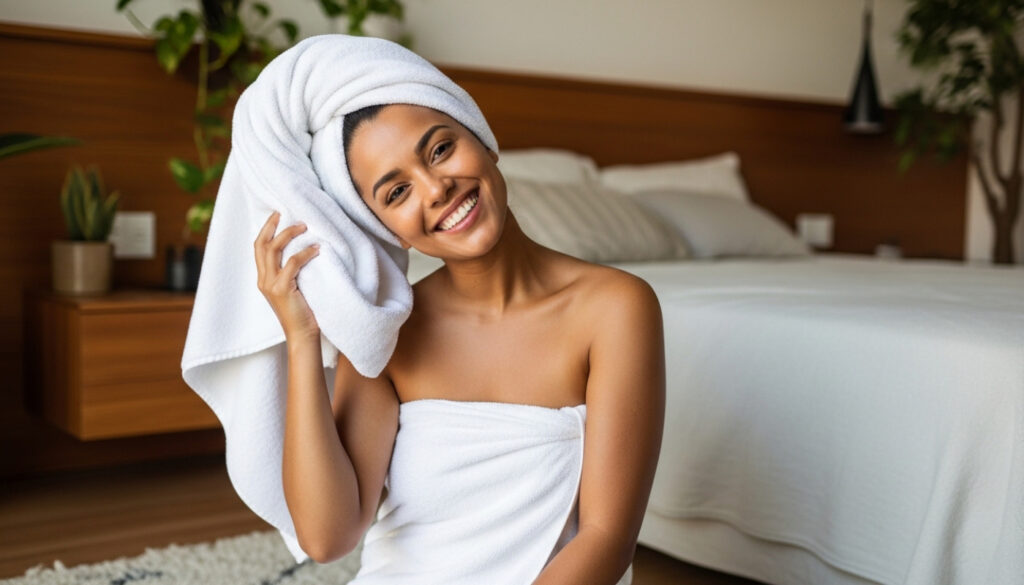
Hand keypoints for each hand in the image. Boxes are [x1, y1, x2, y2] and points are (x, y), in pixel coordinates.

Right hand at [254, 211, 320, 340]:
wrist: (303, 335)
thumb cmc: (303, 311)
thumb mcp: (293, 287)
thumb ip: (291, 271)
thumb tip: (303, 249)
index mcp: (263, 279)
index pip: (258, 248)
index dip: (265, 229)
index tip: (277, 215)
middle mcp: (263, 280)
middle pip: (262, 245)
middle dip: (273, 226)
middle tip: (287, 213)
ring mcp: (271, 285)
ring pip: (274, 250)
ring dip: (289, 235)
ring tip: (305, 226)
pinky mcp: (283, 290)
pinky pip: (293, 263)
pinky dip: (305, 253)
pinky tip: (317, 249)